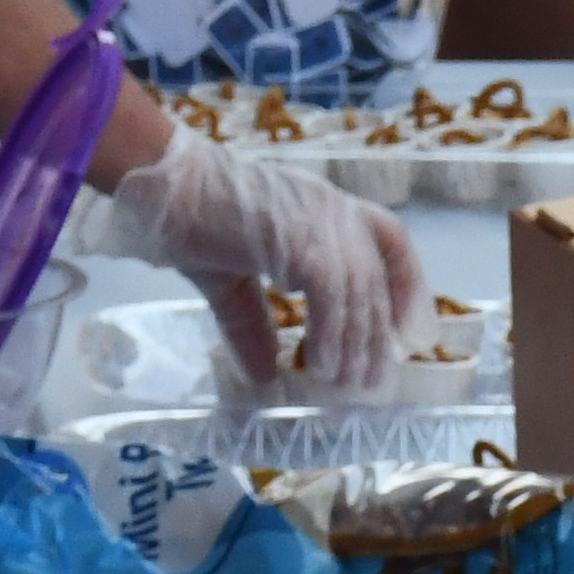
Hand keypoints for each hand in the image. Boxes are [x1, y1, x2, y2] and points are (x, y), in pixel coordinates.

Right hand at [89, 130, 423, 391]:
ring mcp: (318, 220)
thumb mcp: (231, 279)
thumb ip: (253, 323)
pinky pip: (332, 295)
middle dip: (376, 336)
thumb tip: (263, 375)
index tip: (408, 333)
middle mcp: (331, 208)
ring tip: (342, 385)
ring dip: (354, 344)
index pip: (390, 238)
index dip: (406, 285)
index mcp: (322, 206)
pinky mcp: (298, 238)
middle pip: (376, 277)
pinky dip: (330, 334)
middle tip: (370, 384)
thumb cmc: (192, 219)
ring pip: (358, 290)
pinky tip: (317, 365)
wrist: (164, 188)